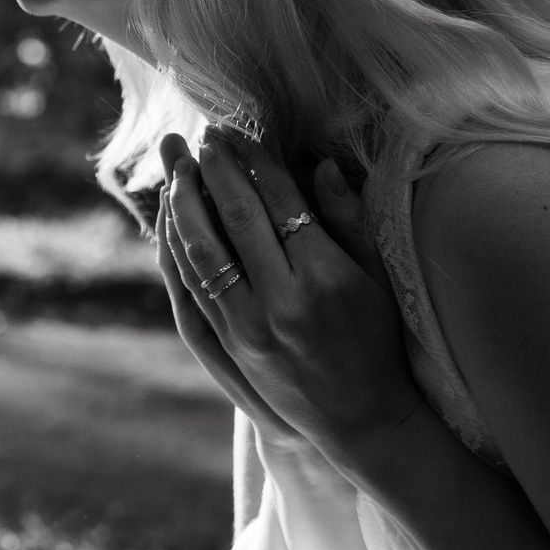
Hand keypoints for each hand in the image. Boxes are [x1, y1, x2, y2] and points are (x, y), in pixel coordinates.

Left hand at [155, 127, 422, 463]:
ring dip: (183, 201)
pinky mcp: (229, 342)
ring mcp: (250, 325)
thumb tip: (322, 164)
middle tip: (201, 135)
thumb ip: (349, 219)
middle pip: (236, 216)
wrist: (360, 419)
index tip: (236, 131)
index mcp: (326, 277)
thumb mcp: (377, 278)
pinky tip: (171, 216)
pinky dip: (176, 244)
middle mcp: (284, 300)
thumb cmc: (377, 339)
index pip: (280, 201)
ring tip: (176, 165)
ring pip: (202, 249)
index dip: (254, 160)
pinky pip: (191, 283)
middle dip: (214, 168)